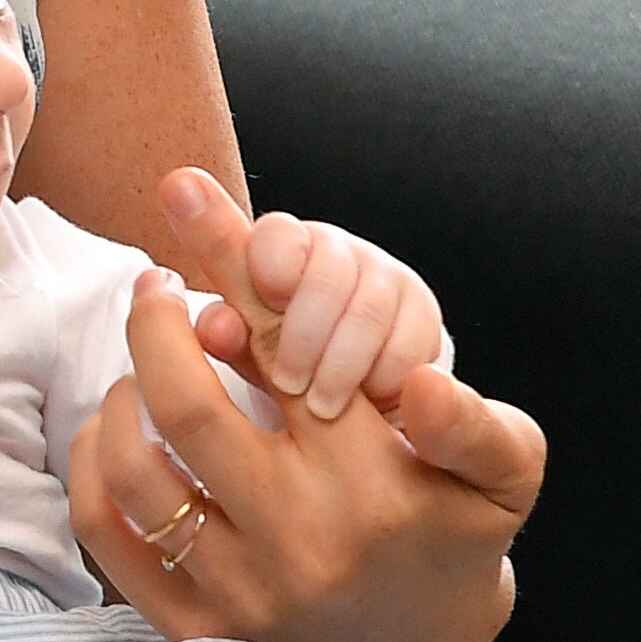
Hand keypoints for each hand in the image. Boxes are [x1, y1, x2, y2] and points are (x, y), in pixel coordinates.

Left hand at [67, 222, 545, 641]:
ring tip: (140, 367)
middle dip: (152, 325)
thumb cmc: (454, 537)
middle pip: (184, 405)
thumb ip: (478, 422)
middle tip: (151, 289)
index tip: (188, 203)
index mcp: (372, 482)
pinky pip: (108, 533)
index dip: (230, 270)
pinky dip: (92, 466)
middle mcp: (300, 536)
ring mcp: (241, 589)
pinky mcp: (192, 629)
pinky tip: (115, 433)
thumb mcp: (504, 475)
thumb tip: (424, 381)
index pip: (284, 352)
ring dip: (120, 395)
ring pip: (134, 468)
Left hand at [169, 176, 444, 417]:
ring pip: (368, 311)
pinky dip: (386, 375)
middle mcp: (337, 252)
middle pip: (327, 276)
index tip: (267, 299)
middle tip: (287, 383)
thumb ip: (227, 333)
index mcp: (281, 246)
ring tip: (320, 407)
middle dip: (305, 334)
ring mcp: (385, 277)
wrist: (348, 389)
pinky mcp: (423, 313)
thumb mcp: (247, 346)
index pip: (277, 234)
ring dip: (341, 365)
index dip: (271, 264)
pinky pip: (410, 342)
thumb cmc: (279, 356)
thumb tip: (217, 329)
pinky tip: (368, 401)